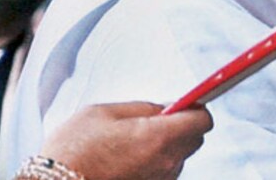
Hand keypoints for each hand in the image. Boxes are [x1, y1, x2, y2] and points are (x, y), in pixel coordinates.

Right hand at [40, 102, 213, 179]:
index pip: (203, 121)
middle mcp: (166, 163)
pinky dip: (154, 162)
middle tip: (155, 120)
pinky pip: (163, 172)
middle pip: (194, 139)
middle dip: (182, 126)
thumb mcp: (104, 113)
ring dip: (166, 146)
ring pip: (178, 157)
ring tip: (133, 142)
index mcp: (159, 138)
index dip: (196, 108)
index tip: (186, 102)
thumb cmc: (72, 151)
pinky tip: (128, 159)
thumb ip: (143, 107)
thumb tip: (166, 107)